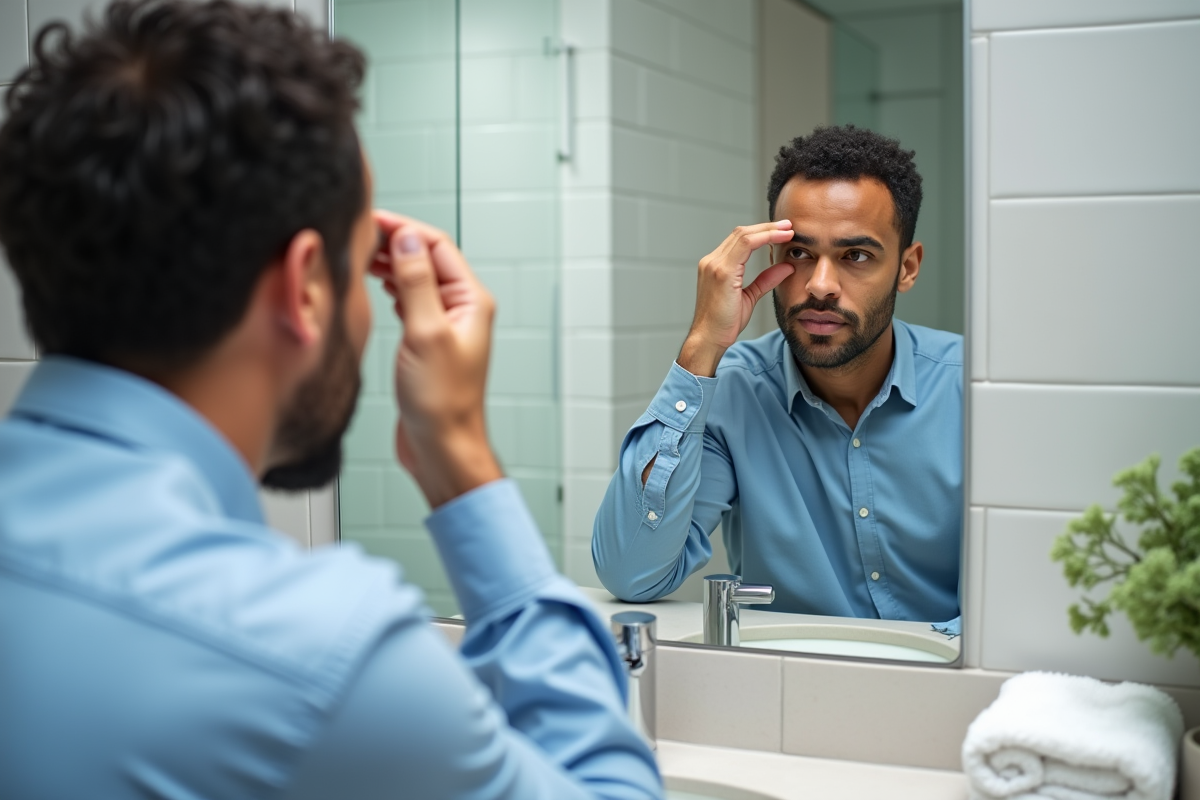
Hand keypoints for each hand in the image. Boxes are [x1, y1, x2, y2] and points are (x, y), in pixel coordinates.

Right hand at [370, 210, 502, 507]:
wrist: (442, 446)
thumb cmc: (442, 402)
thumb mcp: (425, 333)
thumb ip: (416, 282)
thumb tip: (407, 238)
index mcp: (471, 301)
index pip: (436, 245)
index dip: (403, 228)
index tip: (371, 219)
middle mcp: (461, 309)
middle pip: (427, 258)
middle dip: (394, 242)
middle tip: (358, 235)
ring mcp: (444, 325)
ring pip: (416, 278)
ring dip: (390, 263)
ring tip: (360, 254)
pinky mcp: (428, 341)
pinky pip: (411, 301)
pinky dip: (392, 287)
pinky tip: (376, 285)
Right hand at [678, 221, 795, 376]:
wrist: (709, 340)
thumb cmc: (724, 324)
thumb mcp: (749, 297)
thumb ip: (765, 280)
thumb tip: (785, 267)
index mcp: (715, 266)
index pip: (740, 240)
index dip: (762, 232)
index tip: (783, 231)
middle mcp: (712, 261)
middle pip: (741, 233)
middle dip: (767, 226)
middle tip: (789, 225)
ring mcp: (714, 265)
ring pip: (743, 235)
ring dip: (768, 229)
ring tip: (788, 229)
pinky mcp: (721, 272)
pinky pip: (745, 245)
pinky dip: (764, 238)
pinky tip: (779, 239)